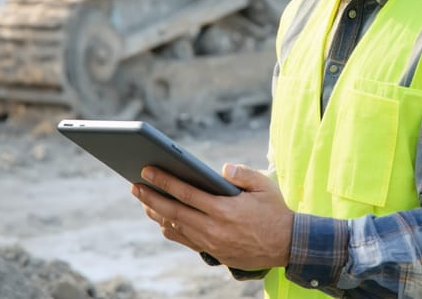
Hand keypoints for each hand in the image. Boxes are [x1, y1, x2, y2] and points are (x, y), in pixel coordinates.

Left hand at [131, 163, 293, 269]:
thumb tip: (222, 168)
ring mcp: (212, 243)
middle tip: (134, 185)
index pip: (186, 193)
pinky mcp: (213, 252)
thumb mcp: (264, 186)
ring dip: (156, 213)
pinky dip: (170, 228)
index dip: (164, 181)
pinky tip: (162, 218)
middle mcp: (214, 228)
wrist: (288, 245)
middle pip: (173, 211)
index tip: (147, 170)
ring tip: (143, 200)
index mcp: (225, 209)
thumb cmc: (275, 211)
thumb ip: (242, 174)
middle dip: (151, 197)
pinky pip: (185, 240)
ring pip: (175, 227)